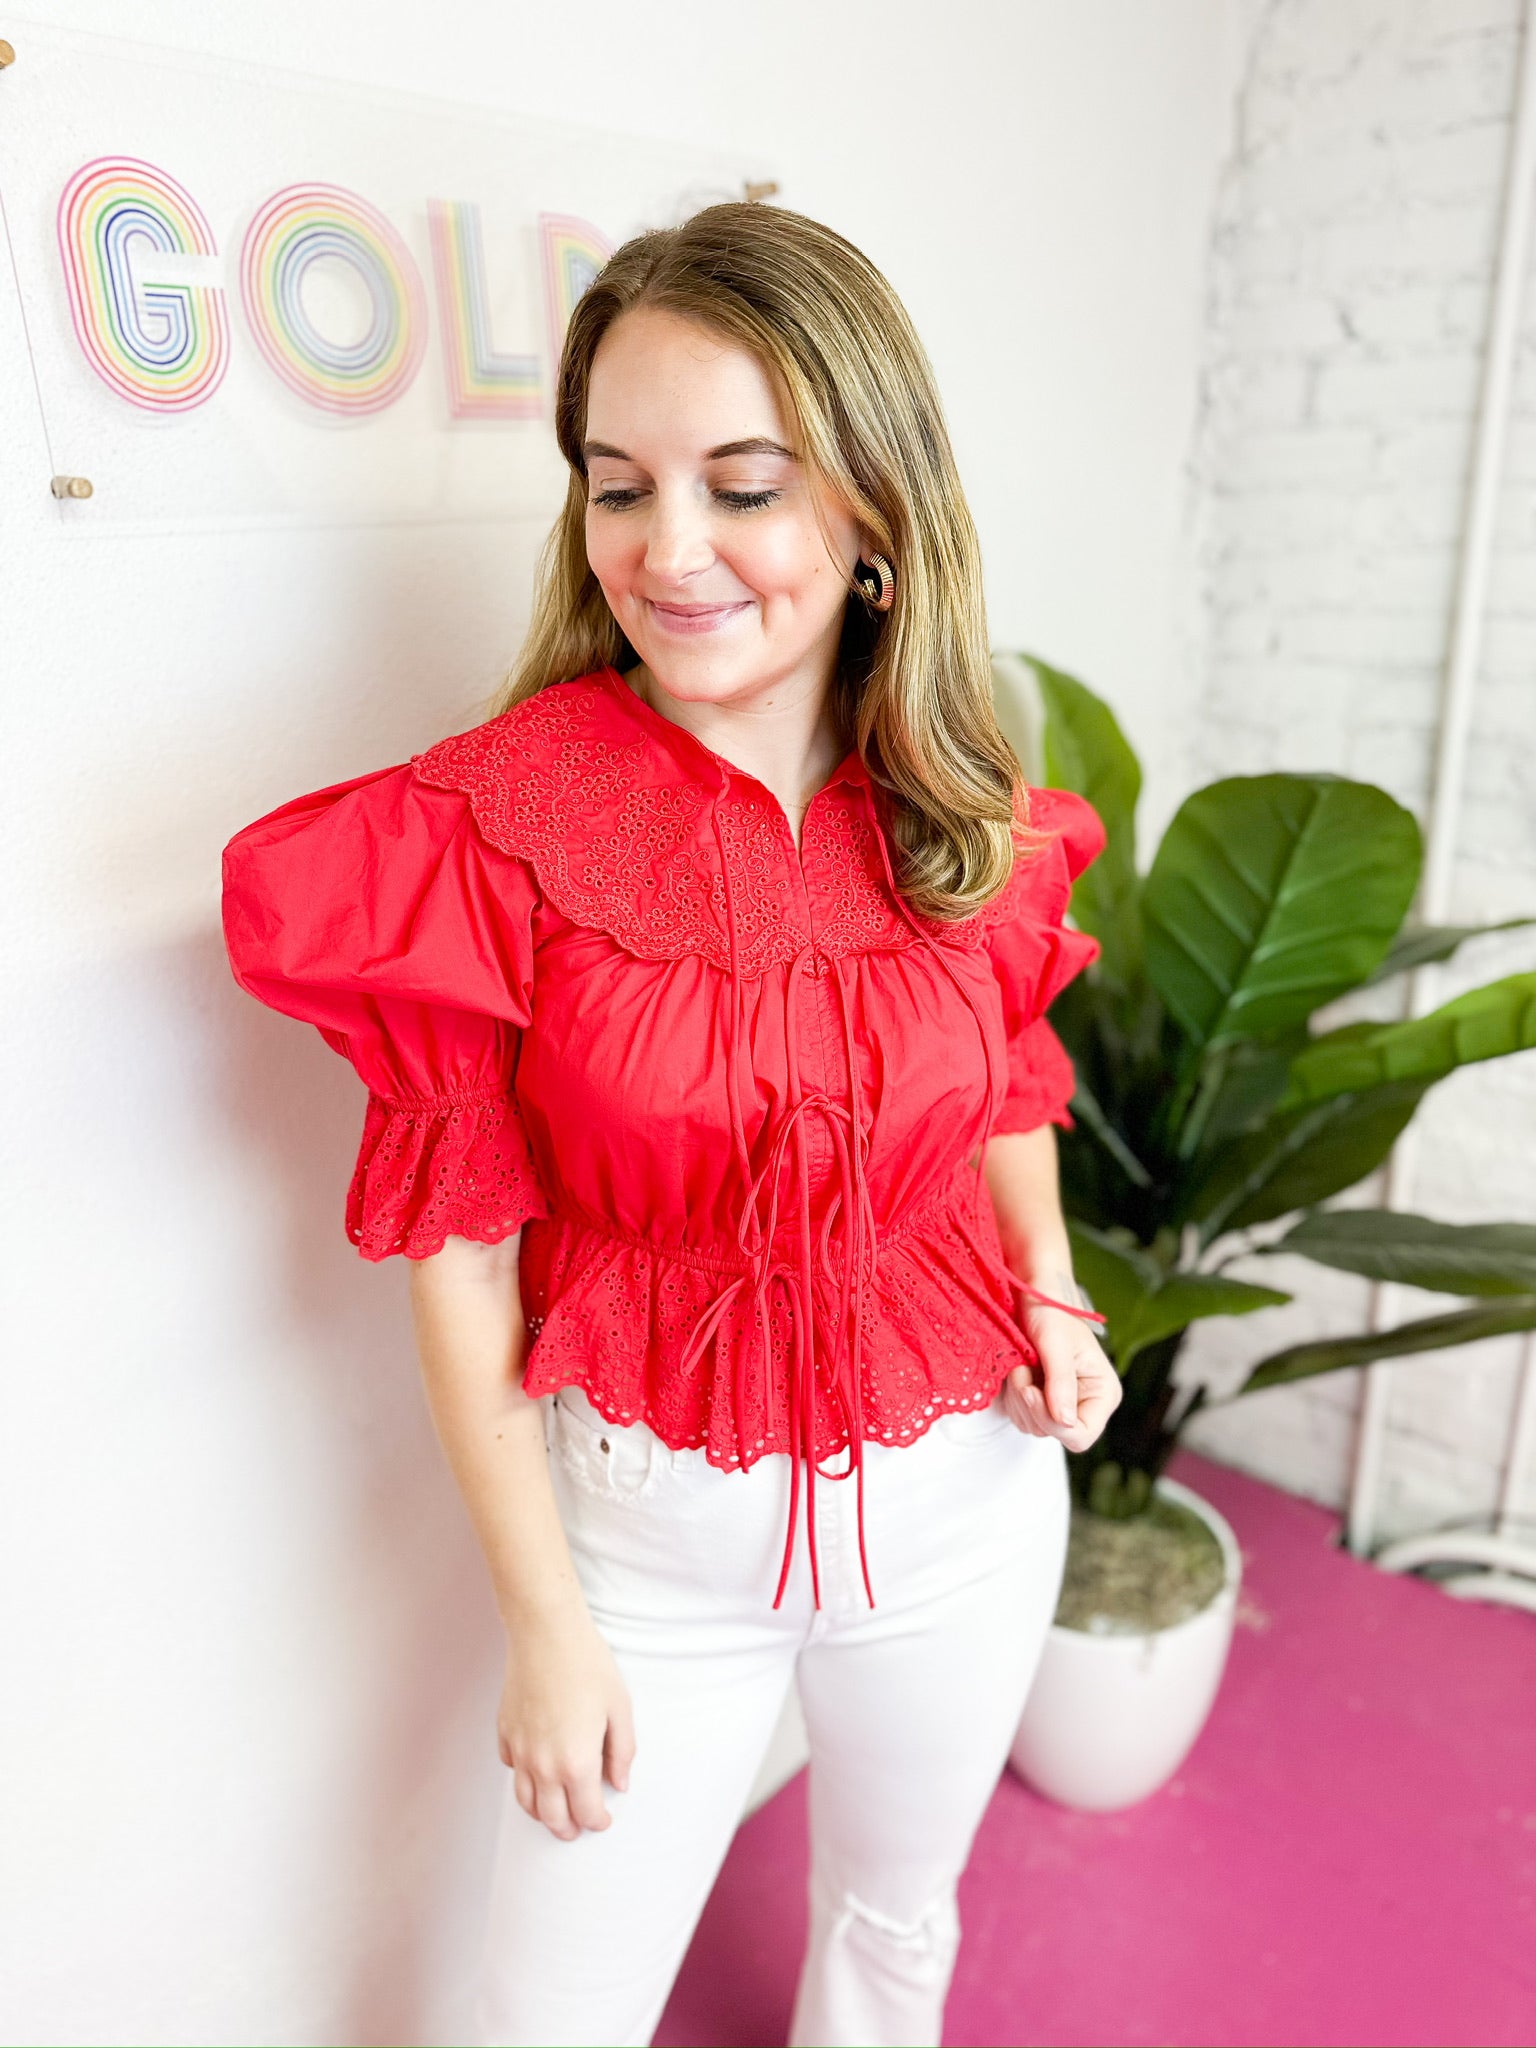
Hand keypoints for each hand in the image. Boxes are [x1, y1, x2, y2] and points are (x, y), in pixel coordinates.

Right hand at [498, 1607, 635, 1842]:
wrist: (546, 1633)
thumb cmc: (588, 1666)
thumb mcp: (620, 1708)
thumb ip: (622, 1752)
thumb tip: (619, 1784)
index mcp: (576, 1762)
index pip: (587, 1812)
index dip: (598, 1821)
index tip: (605, 1820)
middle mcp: (543, 1765)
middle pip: (552, 1817)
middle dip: (568, 1829)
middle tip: (579, 1829)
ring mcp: (519, 1750)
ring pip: (526, 1801)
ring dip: (542, 1814)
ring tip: (555, 1813)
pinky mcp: (504, 1732)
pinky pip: (511, 1769)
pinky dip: (523, 1779)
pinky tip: (534, 1772)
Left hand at [1003, 1282, 1121, 1454]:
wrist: (1034, 1296)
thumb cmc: (1051, 1311)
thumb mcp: (1056, 1343)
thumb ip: (1061, 1382)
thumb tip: (1065, 1421)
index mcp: (1103, 1393)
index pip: (1080, 1435)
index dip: (1051, 1422)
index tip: (1030, 1391)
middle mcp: (1085, 1404)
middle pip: (1053, 1433)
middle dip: (1029, 1403)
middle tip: (1023, 1368)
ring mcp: (1062, 1404)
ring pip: (1032, 1426)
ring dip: (1018, 1397)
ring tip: (1023, 1364)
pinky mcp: (1042, 1401)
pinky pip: (1021, 1416)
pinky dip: (1013, 1396)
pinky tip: (1018, 1370)